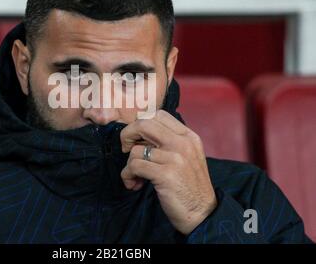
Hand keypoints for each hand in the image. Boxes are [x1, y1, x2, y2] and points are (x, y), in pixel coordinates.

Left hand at [120, 110, 216, 234]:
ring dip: (128, 165)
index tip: (136, 138)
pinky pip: (134, 166)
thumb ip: (168, 142)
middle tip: (125, 149)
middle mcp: (183, 143)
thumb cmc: (189, 186)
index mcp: (188, 136)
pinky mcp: (166, 174)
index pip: (158, 114)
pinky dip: (127, 176)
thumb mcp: (186, 156)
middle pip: (144, 124)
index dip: (140, 123)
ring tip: (135, 177)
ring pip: (135, 150)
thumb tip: (138, 132)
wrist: (203, 213)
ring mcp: (175, 158)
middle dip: (127, 135)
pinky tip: (134, 184)